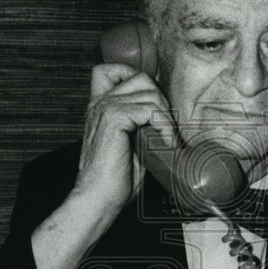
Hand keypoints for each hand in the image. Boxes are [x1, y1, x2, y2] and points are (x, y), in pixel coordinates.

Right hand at [72, 63, 175, 214]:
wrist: (98, 199)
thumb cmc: (115, 180)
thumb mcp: (132, 145)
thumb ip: (143, 126)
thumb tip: (169, 119)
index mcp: (100, 107)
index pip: (111, 70)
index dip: (136, 76)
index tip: (154, 104)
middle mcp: (99, 103)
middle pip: (141, 77)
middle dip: (161, 99)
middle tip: (166, 127)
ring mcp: (104, 108)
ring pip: (149, 92)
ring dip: (166, 116)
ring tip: (168, 138)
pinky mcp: (112, 119)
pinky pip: (150, 109)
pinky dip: (164, 125)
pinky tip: (165, 143)